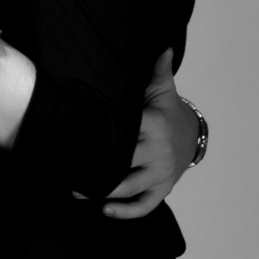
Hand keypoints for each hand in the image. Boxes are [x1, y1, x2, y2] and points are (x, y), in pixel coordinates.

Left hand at [75, 50, 198, 219]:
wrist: (191, 135)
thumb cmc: (168, 111)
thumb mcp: (163, 89)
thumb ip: (157, 69)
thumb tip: (161, 46)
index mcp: (154, 125)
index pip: (124, 134)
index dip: (99, 139)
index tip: (75, 139)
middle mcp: (158, 152)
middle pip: (122, 164)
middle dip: (95, 168)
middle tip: (66, 168)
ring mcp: (161, 174)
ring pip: (129, 189)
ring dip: (102, 192)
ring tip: (76, 191)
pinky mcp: (162, 189)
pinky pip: (144, 206)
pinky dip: (126, 212)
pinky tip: (104, 210)